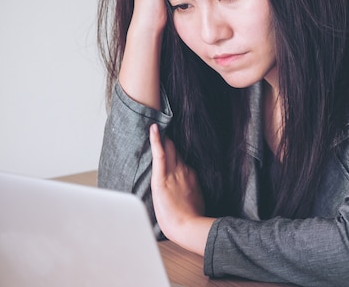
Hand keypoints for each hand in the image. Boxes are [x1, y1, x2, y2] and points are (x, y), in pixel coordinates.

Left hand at [149, 124, 214, 255]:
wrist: (189, 227)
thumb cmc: (191, 221)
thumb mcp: (195, 202)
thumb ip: (190, 192)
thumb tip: (186, 192)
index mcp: (191, 176)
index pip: (182, 157)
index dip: (176, 148)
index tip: (173, 139)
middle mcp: (184, 170)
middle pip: (176, 149)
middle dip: (170, 138)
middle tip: (166, 120)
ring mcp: (174, 173)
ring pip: (169, 148)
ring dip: (164, 136)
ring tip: (159, 119)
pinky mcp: (162, 178)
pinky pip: (159, 155)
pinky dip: (156, 140)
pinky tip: (153, 128)